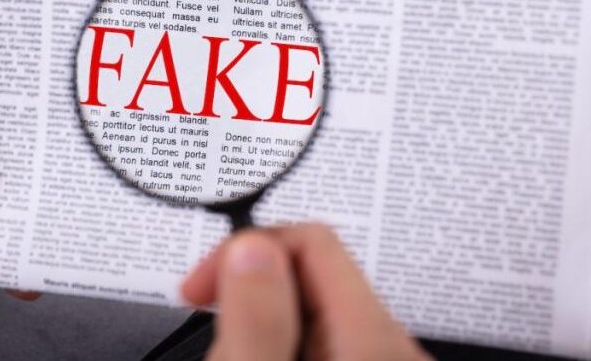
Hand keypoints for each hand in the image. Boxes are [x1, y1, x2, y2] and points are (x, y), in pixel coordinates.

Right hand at [181, 224, 431, 360]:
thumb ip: (255, 317)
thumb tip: (251, 249)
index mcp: (372, 339)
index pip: (312, 240)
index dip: (246, 250)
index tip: (201, 285)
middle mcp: (390, 348)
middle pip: (314, 275)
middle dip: (251, 289)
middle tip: (209, 317)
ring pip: (316, 313)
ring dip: (263, 322)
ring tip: (232, 348)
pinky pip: (327, 341)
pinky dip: (284, 342)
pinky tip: (261, 355)